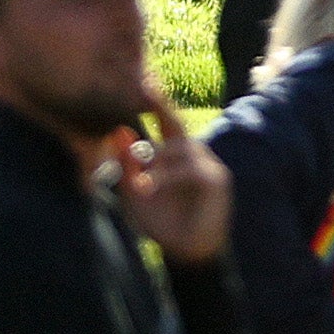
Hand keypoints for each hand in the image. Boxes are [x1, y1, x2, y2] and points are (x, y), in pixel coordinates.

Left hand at [117, 75, 232, 264]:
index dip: (155, 102)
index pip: (165, 122)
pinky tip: (150, 188)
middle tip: (144, 86)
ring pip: (179, 148)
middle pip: (175, 125)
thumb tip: (117, 133)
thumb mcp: (135, 193)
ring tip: (139, 184)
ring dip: (155, 163)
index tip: (143, 80)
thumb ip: (128, 166)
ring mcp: (208, 165)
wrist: (186, 253)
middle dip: (160, 106)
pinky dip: (166, 178)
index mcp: (175, 155)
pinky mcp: (216, 180)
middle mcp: (194, 154)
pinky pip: (189, 169)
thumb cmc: (161, 224)